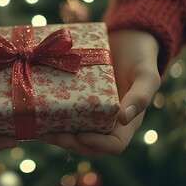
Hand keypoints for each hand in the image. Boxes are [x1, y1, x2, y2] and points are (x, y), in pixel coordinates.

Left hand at [41, 30, 160, 156]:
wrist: (127, 40)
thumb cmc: (141, 58)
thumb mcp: (146, 74)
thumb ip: (141, 95)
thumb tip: (125, 119)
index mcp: (127, 120)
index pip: (115, 144)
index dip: (97, 144)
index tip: (80, 135)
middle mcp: (108, 120)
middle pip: (90, 145)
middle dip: (72, 144)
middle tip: (52, 135)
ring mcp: (92, 110)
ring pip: (76, 133)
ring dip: (60, 136)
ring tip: (41, 130)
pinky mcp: (79, 99)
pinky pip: (68, 114)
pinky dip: (55, 117)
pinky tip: (39, 113)